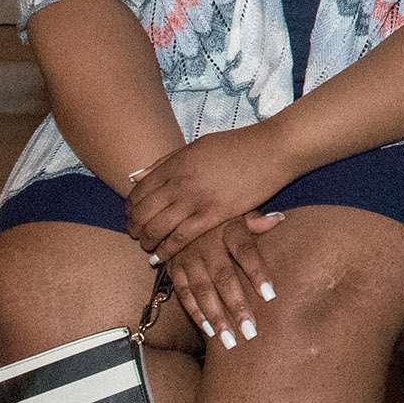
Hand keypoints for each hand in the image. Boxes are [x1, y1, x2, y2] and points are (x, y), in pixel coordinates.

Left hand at [126, 127, 293, 261]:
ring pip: (157, 227)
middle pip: (143, 211)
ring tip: (147, 246)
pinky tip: (161, 256)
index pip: (138, 191)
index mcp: (175, 163)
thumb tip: (134, 177)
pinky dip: (166, 249)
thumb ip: (165, 162)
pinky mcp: (214, 214)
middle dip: (134, 227)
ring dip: (147, 240)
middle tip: (136, 235)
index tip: (132, 216)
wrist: (272, 150)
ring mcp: (196, 198)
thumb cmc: (238, 146)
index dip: (131, 208)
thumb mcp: (197, 147)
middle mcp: (180, 181)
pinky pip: (180, 237)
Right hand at [164, 211, 285, 348]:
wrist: (178, 212)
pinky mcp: (174, 269)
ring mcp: (188, 258)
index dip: (257, 272)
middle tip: (251, 331)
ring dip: (216, 317)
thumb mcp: (238, 211)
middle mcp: (206, 245)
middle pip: (223, 277)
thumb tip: (279, 219)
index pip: (245, 251)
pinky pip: (184, 293)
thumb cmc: (220, 217)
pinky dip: (195, 312)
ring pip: (202, 291)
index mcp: (228, 229)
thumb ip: (256, 220)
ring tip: (230, 340)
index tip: (271, 295)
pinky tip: (208, 331)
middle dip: (236, 305)